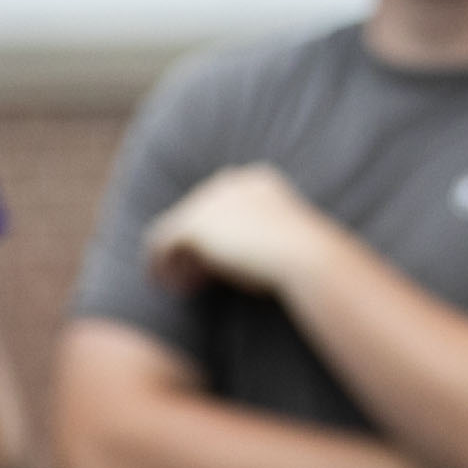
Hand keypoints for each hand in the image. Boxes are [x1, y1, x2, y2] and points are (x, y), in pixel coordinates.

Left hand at [143, 165, 341, 301]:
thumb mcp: (275, 244)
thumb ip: (246, 242)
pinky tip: (170, 286)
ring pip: (177, 227)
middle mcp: (229, 183)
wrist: (307, 255)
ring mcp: (208, 200)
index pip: (220, 203)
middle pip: (196, 213)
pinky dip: (161, 265)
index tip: (216, 262)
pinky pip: (162, 243)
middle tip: (196, 279)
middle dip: (194, 247)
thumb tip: (214, 263)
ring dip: (176, 257)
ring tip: (180, 284)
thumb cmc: (302, 258)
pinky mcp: (193, 222)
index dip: (215, 234)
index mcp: (256, 180)